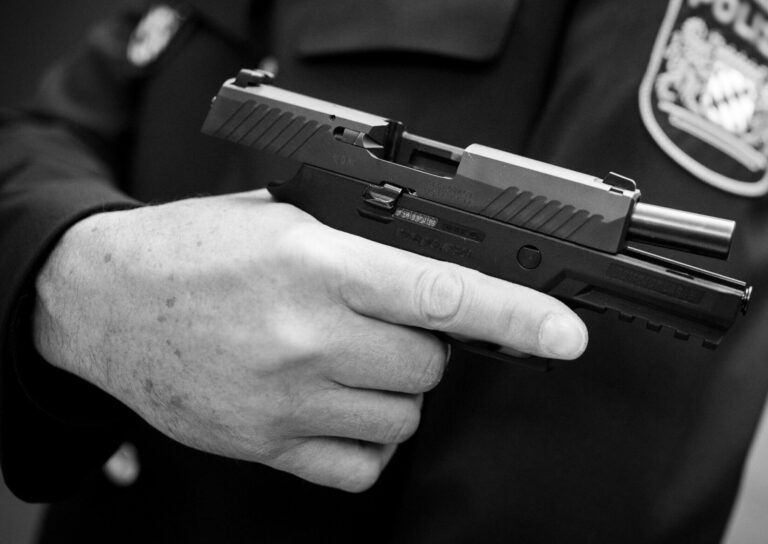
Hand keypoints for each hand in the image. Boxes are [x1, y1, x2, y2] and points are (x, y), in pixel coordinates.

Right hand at [33, 189, 586, 490]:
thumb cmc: (189, 251)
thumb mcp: (275, 218)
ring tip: (350, 357)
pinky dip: (369, 437)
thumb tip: (432, 268)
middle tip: (388, 321)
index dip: (515, 317)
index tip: (565, 336)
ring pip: (404, 415)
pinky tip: (338, 403)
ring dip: (396, 388)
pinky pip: (363, 465)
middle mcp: (306, 337)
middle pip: (431, 366)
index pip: (442, 294)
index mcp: (314, 265)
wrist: (105, 303)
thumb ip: (354, 244)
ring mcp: (286, 400)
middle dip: (429, 345)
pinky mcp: (267, 446)